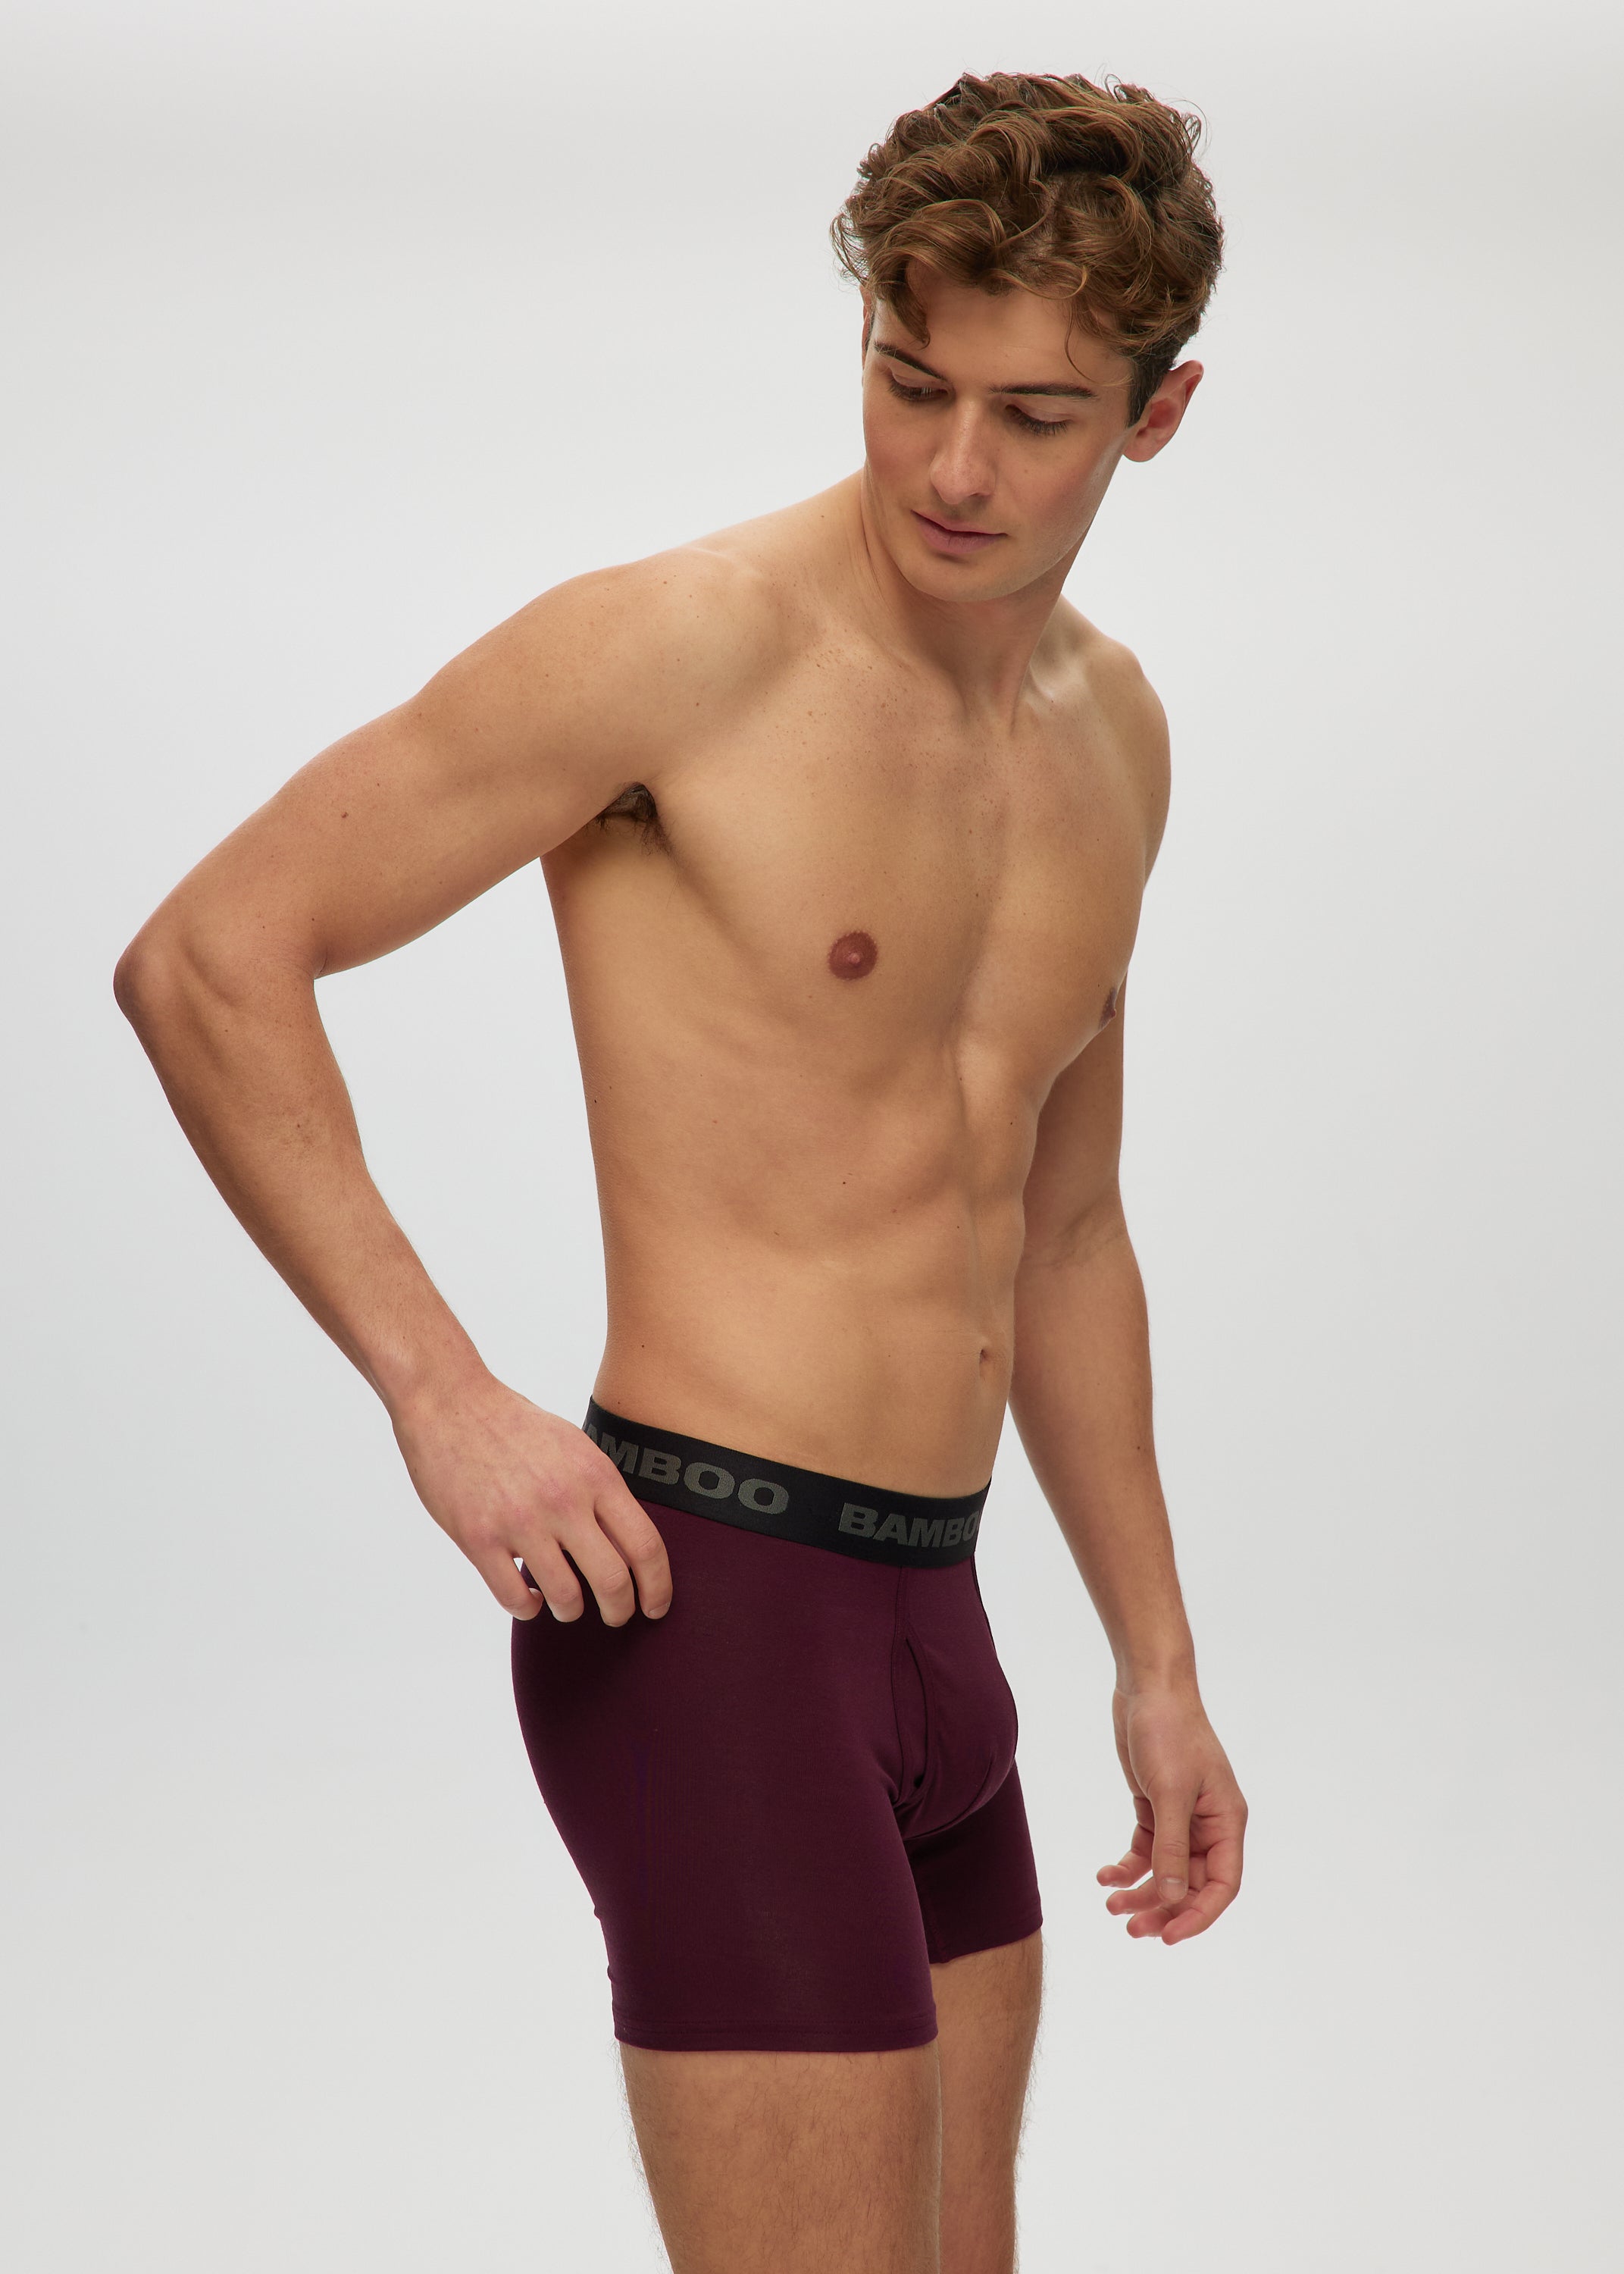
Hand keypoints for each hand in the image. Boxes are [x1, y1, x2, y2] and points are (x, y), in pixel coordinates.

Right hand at [389, 1371, 673, 1624]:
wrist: (449, 1402)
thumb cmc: (515, 1425)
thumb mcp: (576, 1448)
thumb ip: (601, 1493)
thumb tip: (628, 1546)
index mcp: (595, 1475)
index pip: (645, 1546)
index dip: (658, 1587)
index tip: (655, 1607)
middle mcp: (563, 1500)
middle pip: (613, 1581)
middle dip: (620, 1611)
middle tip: (616, 1616)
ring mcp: (520, 1521)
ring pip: (566, 1597)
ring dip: (571, 1610)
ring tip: (567, 1605)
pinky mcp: (478, 1538)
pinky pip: (515, 1598)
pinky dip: (529, 1608)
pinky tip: (530, 1598)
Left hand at [1096, 1682, 1245, 1944]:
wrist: (1147, 1687)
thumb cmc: (1169, 1732)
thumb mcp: (1171, 1792)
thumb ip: (1173, 1848)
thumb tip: (1175, 1899)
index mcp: (1227, 1821)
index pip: (1223, 1884)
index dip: (1199, 1916)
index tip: (1169, 1937)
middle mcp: (1208, 1824)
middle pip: (1192, 1885)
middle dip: (1163, 1909)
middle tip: (1131, 1929)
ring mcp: (1181, 1817)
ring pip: (1166, 1872)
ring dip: (1141, 1892)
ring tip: (1112, 1906)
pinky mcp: (1156, 1806)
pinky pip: (1146, 1850)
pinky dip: (1127, 1866)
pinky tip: (1105, 1876)